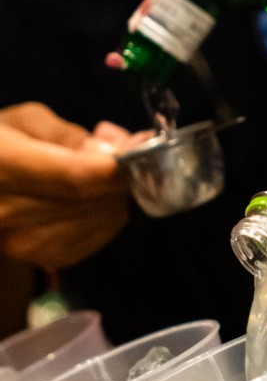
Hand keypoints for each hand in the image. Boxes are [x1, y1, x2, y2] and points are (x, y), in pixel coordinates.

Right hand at [0, 104, 130, 270]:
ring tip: (98, 172)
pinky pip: (100, 235)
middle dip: (119, 174)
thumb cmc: (1, 144)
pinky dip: (107, 213)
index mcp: (1, 164)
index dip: (115, 166)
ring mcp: (26, 243)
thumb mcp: (24, 121)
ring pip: (103, 218)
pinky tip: (92, 197)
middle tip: (120, 152)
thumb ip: (68, 135)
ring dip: (114, 193)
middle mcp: (9, 211)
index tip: (138, 146)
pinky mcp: (44, 258)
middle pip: (92, 199)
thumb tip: (111, 151)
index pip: (74, 177)